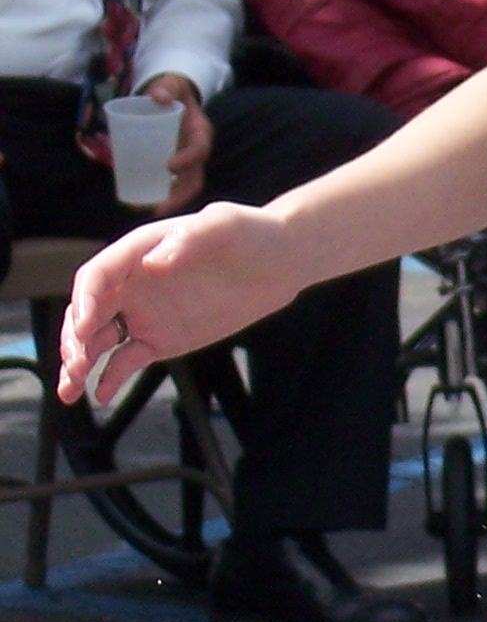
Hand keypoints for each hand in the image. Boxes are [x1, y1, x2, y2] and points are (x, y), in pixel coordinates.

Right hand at [57, 200, 306, 409]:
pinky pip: (126, 361)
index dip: (85, 301)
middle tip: (76, 365)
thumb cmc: (252, 234)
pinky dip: (110, 379)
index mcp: (139, 252)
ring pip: (98, 341)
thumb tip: (154, 260)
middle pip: (87, 313)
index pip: (97, 276)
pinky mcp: (159, 339)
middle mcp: (133, 284)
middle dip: (74, 340)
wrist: (280, 262)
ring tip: (72, 389)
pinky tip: (102, 395)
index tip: (86, 326)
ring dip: (79, 363)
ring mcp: (144, 313)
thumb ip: (191, 237)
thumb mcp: (225, 226)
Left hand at [136, 73, 212, 213]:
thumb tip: (158, 96)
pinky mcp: (171, 168)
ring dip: (168, 202)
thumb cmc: (171, 92)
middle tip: (159, 207)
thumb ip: (166, 87)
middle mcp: (195, 151)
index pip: (201, 149)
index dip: (188, 159)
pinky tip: (139, 203)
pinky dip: (157, 197)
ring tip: (147, 209)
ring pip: (183, 188)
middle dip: (180, 196)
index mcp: (200, 132)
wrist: (169, 97)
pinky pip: (169, 187)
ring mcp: (184, 163)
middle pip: (195, 179)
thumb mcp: (171, 85)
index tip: (169, 166)